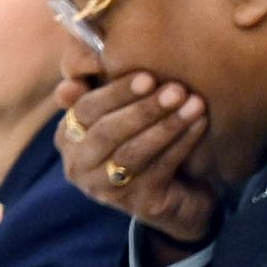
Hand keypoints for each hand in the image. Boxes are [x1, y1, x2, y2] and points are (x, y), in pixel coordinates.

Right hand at [59, 70, 216, 246]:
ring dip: (167, 125)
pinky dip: (181, 144)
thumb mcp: (121, 112)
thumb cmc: (144, 141)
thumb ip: (103, 89)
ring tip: (194, 104)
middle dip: (144, 109)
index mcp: (67, 137)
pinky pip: (159, 169)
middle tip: (176, 90)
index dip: (116, 92)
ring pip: (133, 153)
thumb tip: (87, 62)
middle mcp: (78, 166)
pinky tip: (199, 124)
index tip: (148, 77)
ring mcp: (105, 189)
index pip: (84, 109)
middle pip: (106, 133)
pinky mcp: (137, 204)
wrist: (178, 196)